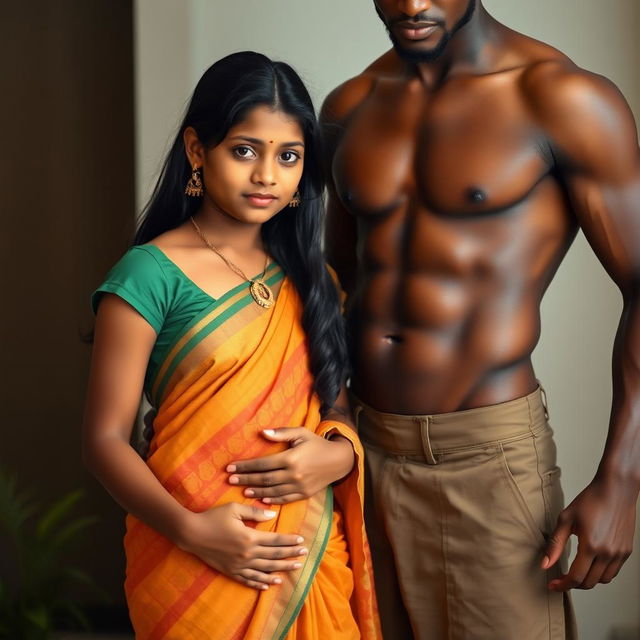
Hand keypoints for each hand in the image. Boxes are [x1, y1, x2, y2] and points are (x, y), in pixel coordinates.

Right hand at [179, 503, 307, 589]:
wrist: (192, 534)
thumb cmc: (213, 517)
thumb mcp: (234, 509)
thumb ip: (255, 512)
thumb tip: (272, 515)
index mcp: (250, 537)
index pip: (275, 540)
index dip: (289, 541)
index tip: (302, 540)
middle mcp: (247, 554)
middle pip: (273, 556)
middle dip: (290, 555)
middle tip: (304, 555)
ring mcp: (239, 565)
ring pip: (264, 570)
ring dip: (280, 570)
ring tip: (293, 570)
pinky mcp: (230, 571)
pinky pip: (248, 580)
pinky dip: (260, 583)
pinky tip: (269, 585)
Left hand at [226, 428, 354, 504]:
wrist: (338, 460)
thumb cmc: (317, 443)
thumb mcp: (301, 433)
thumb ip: (281, 433)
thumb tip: (263, 432)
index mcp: (291, 458)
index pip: (262, 463)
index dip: (245, 467)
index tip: (230, 468)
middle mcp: (294, 474)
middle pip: (264, 479)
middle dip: (246, 480)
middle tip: (230, 481)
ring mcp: (299, 486)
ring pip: (273, 491)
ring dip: (256, 492)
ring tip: (243, 491)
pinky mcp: (304, 494)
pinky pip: (285, 499)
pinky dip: (272, 500)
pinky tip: (262, 499)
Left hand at [542, 478, 636, 590]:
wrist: (615, 490)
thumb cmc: (590, 500)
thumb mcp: (566, 519)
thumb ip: (555, 544)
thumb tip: (545, 564)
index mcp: (591, 546)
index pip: (576, 577)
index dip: (563, 585)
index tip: (553, 586)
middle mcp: (608, 553)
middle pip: (589, 582)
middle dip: (573, 584)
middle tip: (561, 579)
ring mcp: (619, 554)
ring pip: (602, 580)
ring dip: (587, 580)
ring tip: (575, 572)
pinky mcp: (626, 551)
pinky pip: (613, 572)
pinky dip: (600, 574)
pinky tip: (590, 565)